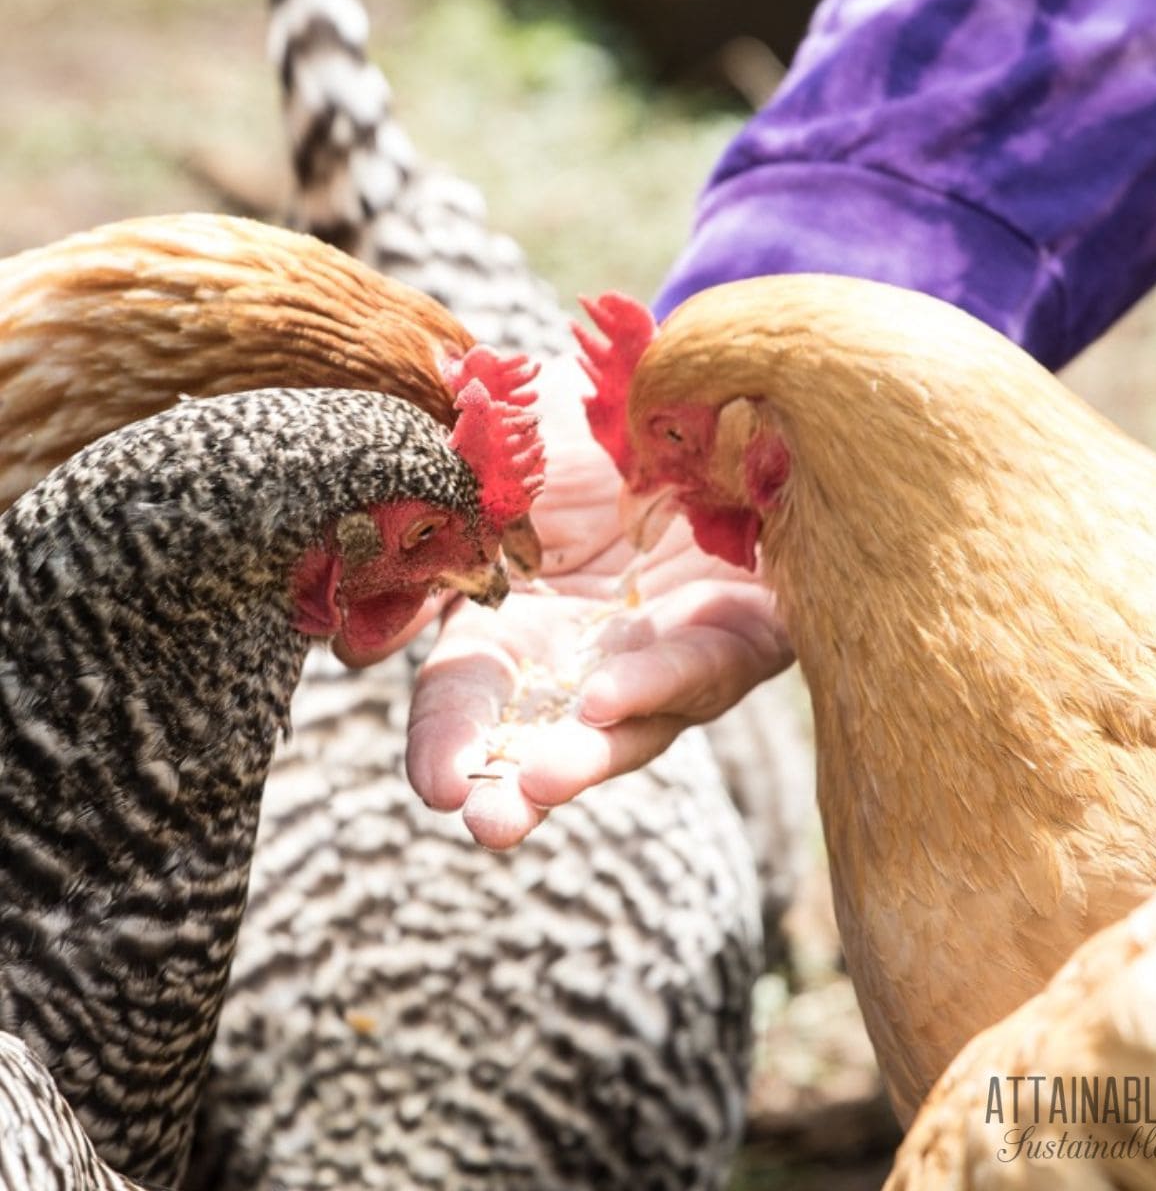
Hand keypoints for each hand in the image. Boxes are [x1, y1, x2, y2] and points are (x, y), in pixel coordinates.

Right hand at [405, 357, 792, 847]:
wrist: (692, 390)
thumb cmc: (588, 432)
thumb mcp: (496, 476)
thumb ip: (434, 545)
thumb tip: (351, 637)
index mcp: (522, 626)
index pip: (470, 700)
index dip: (449, 744)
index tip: (438, 787)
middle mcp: (594, 657)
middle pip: (549, 740)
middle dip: (518, 788)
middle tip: (491, 826)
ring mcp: (670, 654)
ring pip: (632, 726)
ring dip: (587, 758)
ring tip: (542, 783)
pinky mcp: (745, 635)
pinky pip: (703, 668)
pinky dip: (654, 683)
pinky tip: (605, 699)